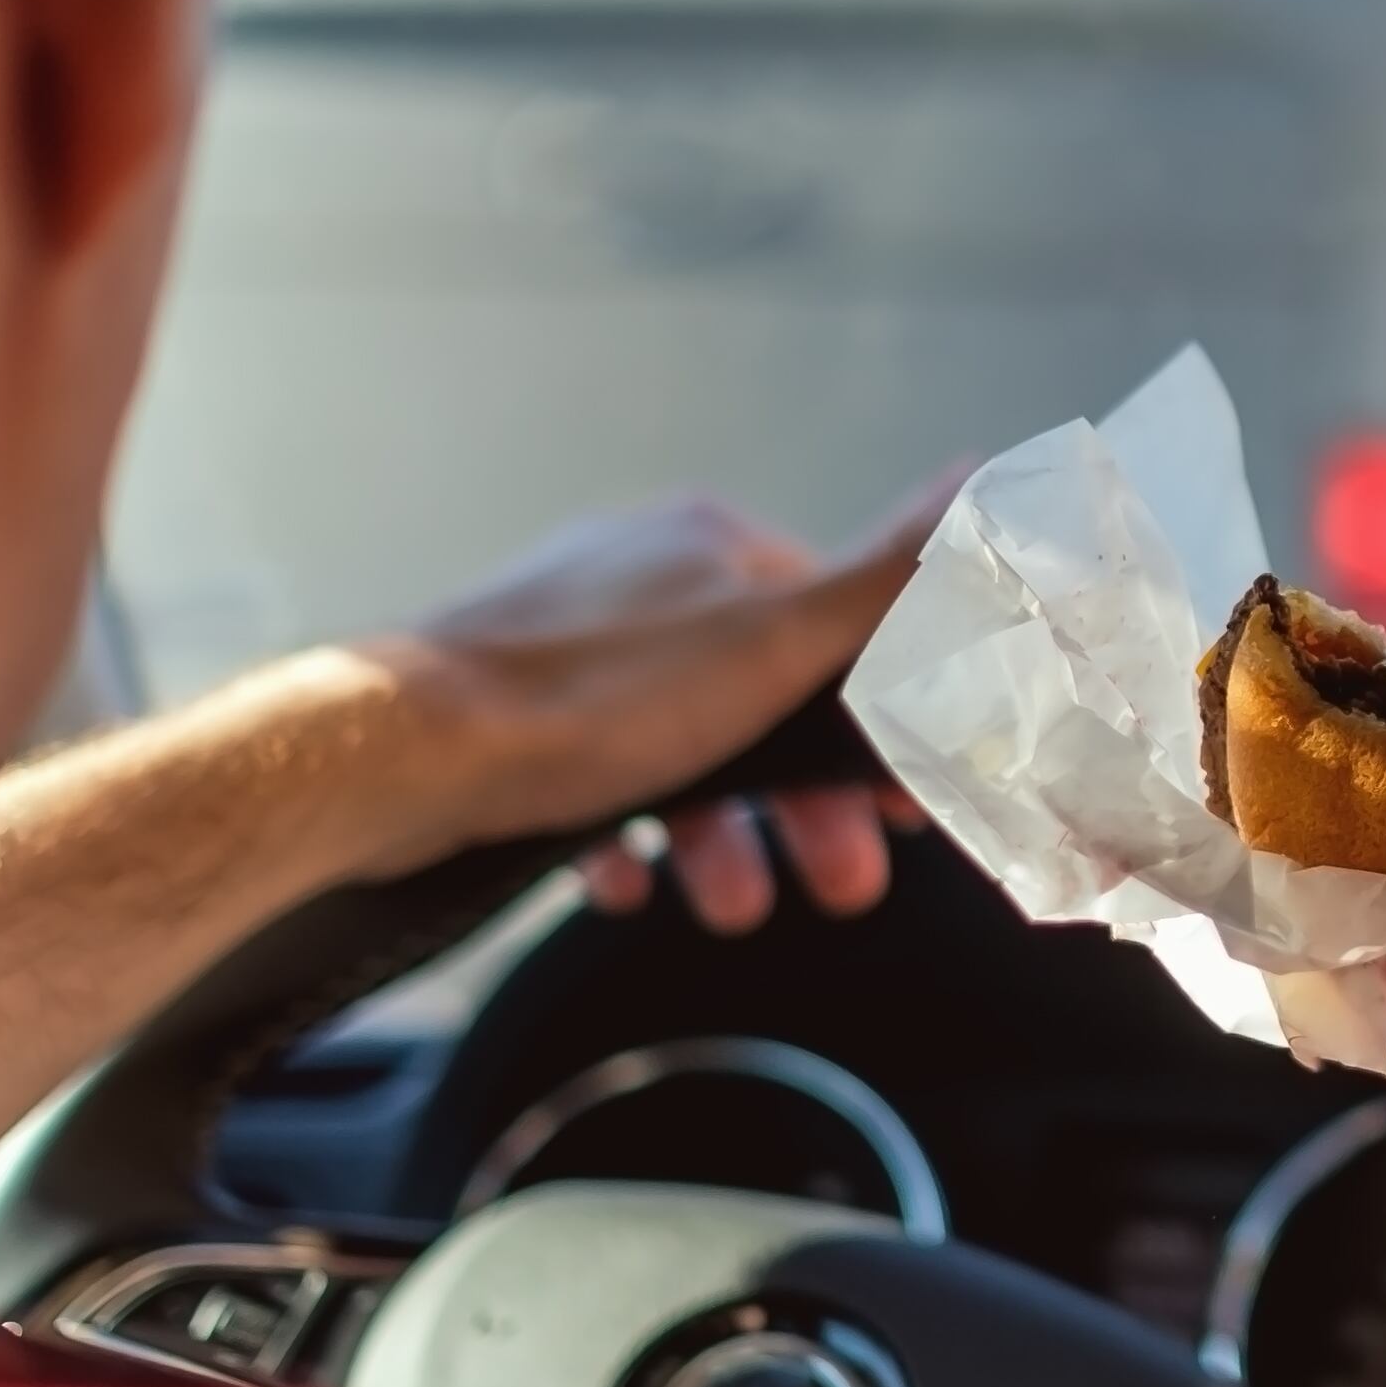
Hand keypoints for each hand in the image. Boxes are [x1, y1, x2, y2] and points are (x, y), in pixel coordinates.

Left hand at [354, 483, 952, 929]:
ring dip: (722, 835)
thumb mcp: (774, 641)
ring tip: (735, 904)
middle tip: (841, 878)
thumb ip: (886, 579)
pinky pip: (592, 780)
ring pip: (679, 749)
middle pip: (761, 702)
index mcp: (709, 546)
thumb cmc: (586, 699)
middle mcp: (639, 581)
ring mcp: (567, 647)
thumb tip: (986, 482)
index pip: (833, 628)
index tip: (910, 801)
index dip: (881, 722)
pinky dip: (629, 837)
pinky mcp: (507, 716)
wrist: (400, 758)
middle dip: (805, 801)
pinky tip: (633, 883)